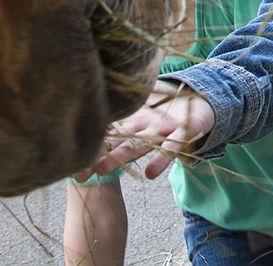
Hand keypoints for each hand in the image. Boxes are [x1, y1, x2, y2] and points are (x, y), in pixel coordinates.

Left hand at [85, 81, 215, 179]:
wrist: (203, 100)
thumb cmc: (169, 114)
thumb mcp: (146, 121)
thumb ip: (124, 127)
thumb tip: (90, 130)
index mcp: (133, 122)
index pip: (108, 136)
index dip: (89, 150)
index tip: (69, 167)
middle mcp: (144, 124)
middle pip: (118, 141)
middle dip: (98, 156)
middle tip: (78, 171)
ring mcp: (163, 126)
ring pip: (140, 142)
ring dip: (120, 155)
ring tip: (102, 170)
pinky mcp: (184, 129)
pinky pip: (172, 146)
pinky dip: (162, 158)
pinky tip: (151, 173)